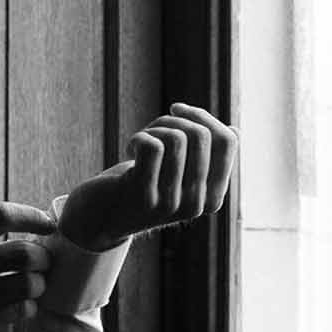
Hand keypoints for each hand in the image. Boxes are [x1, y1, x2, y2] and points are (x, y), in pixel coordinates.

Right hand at [0, 202, 57, 331]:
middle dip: (43, 259)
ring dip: (39, 285)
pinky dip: (28, 307)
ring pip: (27, 284)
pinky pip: (19, 310)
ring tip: (33, 287)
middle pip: (24, 253)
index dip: (33, 216)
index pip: (2, 215)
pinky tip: (22, 307)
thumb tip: (21, 223)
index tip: (49, 225)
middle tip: (42, 264)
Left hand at [58, 103, 238, 252]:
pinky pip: (153, 146)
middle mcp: (196, 205)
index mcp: (212, 198)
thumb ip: (203, 157)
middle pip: (202, 135)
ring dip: (155, 128)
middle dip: (175, 119)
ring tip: (142, 139)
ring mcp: (170, 203)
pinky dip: (140, 137)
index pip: (228, 141)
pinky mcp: (143, 196)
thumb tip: (234, 129)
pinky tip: (130, 148)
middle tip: (153, 129)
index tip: (179, 113)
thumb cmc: (140, 186)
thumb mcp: (178, 173)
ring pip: (177, 138)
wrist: (97, 218)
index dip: (204, 117)